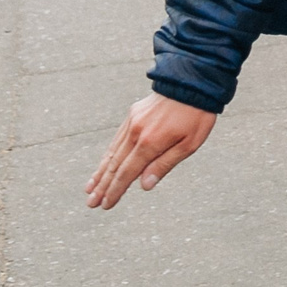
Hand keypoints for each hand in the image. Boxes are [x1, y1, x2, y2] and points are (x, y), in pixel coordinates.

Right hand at [86, 93, 216, 209]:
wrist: (193, 82)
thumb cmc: (196, 116)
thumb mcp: (189, 145)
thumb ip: (164, 165)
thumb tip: (143, 186)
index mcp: (149, 143)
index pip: (127, 174)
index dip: (115, 191)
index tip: (104, 205)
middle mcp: (135, 133)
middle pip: (115, 165)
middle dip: (102, 186)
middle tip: (90, 203)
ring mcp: (132, 123)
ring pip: (112, 152)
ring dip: (100, 172)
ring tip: (90, 188)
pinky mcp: (133, 115)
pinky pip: (117, 139)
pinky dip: (108, 154)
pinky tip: (104, 164)